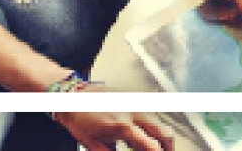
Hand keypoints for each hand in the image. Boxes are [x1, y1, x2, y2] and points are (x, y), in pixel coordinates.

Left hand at [55, 109, 172, 150]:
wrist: (72, 96)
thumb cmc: (79, 118)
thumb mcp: (92, 145)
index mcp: (123, 126)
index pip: (151, 146)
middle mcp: (133, 112)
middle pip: (164, 132)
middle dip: (169, 147)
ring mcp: (135, 103)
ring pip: (159, 123)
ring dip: (161, 136)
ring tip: (152, 146)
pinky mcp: (133, 98)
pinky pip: (150, 114)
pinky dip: (152, 126)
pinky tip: (143, 133)